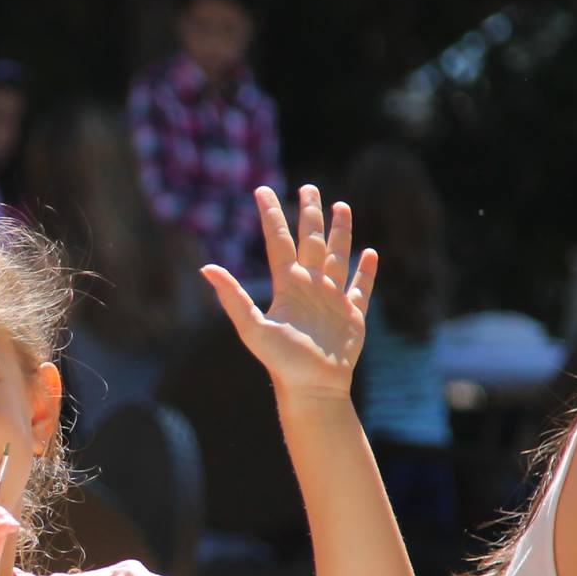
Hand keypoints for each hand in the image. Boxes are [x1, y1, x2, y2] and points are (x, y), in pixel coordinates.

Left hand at [203, 184, 377, 398]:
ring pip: (338, 256)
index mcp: (288, 286)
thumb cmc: (282, 363)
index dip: (271, 215)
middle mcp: (310, 287)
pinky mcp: (352, 315)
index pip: (278, 241)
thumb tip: (206, 268)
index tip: (261, 190)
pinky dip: (367, 270)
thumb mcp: (254, 329)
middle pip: (310, 241)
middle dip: (310, 213)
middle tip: (308, 186)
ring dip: (340, 232)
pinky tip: (370, 253)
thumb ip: (232, 298)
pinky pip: (362, 288)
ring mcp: (332, 300)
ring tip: (342, 206)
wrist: (313, 389)